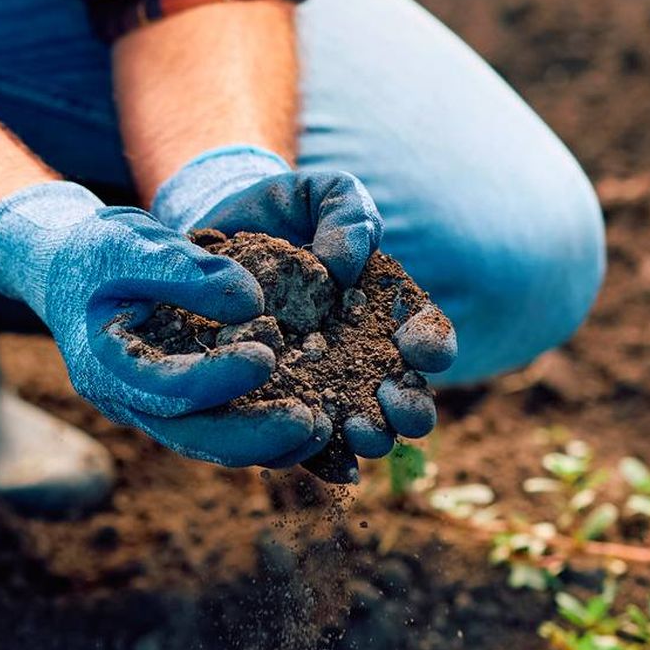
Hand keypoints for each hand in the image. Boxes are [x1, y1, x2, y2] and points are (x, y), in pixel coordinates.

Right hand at [0, 181, 331, 466]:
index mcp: (107, 365)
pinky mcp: (177, 403)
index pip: (166, 386)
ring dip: (266, 445)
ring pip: (210, 443)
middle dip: (254, 436)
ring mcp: (152, 408)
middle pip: (192, 436)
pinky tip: (309, 421)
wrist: (69, 267)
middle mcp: (127, 400)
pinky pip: (219, 429)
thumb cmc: (97, 249)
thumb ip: (184, 269)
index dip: (217, 379)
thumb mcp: (130, 242)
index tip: (267, 357)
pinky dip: (262, 432)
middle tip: (312, 421)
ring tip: (322, 428)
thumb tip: (253, 303)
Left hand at [152, 146, 457, 455]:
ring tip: (357, 431)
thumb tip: (347, 270)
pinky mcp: (275, 404)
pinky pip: (300, 441)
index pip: (427, 337)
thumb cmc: (281, 210)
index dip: (432, 346)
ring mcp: (320, 385)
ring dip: (367, 438)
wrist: (216, 230)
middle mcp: (363, 357)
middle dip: (409, 408)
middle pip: (404, 397)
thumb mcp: (322, 192)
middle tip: (390, 403)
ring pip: (359, 428)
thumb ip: (349, 217)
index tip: (416, 345)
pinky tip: (316, 458)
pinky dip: (312, 456)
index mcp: (388, 311)